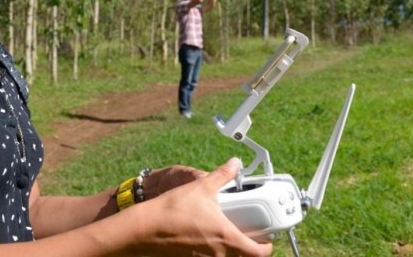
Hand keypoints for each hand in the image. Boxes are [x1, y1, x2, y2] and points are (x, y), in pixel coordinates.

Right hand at [128, 158, 271, 255]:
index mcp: (226, 237)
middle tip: (247, 228)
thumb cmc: (173, 210)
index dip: (267, 246)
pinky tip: (203, 231)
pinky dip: (211, 246)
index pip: (258, 253)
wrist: (145, 229)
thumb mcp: (202, 187)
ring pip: (225, 256)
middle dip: (247, 244)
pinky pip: (208, 256)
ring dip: (228, 245)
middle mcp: (218, 253)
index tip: (268, 237)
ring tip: (224, 227)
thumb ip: (222, 175)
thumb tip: (234, 164)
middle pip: (243, 256)